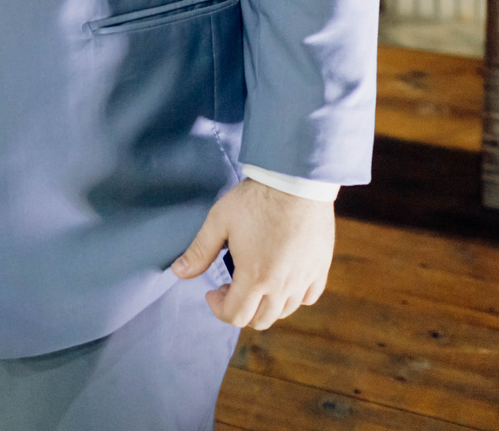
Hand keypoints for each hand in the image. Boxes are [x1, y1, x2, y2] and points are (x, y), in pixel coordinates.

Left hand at [171, 178, 333, 329]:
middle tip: (231, 285)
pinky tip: (283, 278)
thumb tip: (178, 272)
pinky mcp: (320, 267)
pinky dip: (293, 297)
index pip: (235, 316)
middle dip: (240, 309)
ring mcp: (304, 278)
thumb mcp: (219, 220)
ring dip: (265, 305)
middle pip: (260, 320)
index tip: (212, 291)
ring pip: (284, 311)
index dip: (218, 308)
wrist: (295, 179)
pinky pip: (309, 297)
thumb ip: (200, 250)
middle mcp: (282, 286)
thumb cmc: (255, 199)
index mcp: (255, 277)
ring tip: (255, 281)